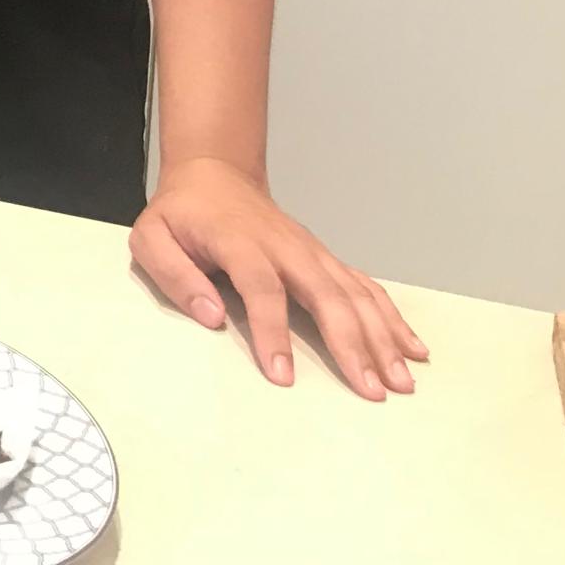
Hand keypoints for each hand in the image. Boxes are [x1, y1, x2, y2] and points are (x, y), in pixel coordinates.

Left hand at [130, 155, 426, 396]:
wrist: (214, 174)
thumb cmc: (182, 214)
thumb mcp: (152, 237)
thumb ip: (175, 275)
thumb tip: (211, 316)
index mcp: (239, 242)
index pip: (262, 288)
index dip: (272, 333)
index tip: (282, 376)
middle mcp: (285, 247)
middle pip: (325, 294)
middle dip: (351, 344)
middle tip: (370, 390)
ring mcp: (310, 251)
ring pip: (354, 293)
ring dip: (382, 337)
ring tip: (401, 381)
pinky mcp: (324, 258)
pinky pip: (364, 287)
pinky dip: (392, 317)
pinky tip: (412, 348)